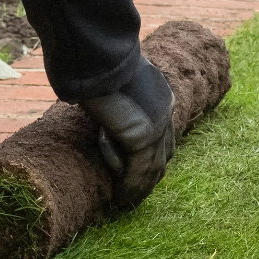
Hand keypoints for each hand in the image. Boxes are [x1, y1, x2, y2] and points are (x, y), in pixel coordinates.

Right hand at [81, 56, 175, 208]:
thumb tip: (97, 109)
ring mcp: (157, 125)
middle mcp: (165, 112)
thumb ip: (113, 101)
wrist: (96, 54)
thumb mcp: (111, 84)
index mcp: (161, 96)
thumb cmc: (93, 62)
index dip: (152, 158)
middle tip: (134, 196)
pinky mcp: (142, 137)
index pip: (163, 137)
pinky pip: (138, 172)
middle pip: (163, 156)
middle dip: (149, 178)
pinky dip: (129, 189)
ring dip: (138, 189)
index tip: (140, 174)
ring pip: (152, 169)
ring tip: (125, 203)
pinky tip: (121, 200)